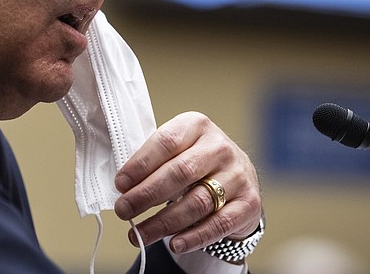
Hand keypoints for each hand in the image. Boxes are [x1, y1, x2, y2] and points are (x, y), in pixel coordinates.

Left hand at [113, 111, 261, 254]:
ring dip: (163, 222)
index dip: (140, 164)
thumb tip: (123, 187)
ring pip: (196, 202)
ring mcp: (238, 175)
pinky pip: (218, 224)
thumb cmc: (194, 161)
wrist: (237, 175)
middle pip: (179, 173)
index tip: (120, 184)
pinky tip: (174, 244)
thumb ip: (152, 162)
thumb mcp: (176, 150)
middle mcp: (220, 147)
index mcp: (196, 126)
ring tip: (140, 234)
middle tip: (123, 211)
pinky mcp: (249, 203)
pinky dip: (194, 236)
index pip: (166, 142)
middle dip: (146, 195)